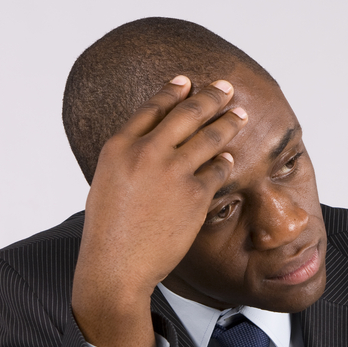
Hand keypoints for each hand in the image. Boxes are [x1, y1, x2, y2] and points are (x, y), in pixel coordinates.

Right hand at [71, 75, 247, 346]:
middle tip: (225, 87)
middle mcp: (147, 152)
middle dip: (210, 96)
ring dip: (228, 122)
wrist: (117, 265)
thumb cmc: (109, 230)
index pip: (152, 108)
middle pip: (186, 113)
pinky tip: (229, 156)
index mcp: (119, 147)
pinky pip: (218, 169)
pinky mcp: (195, 194)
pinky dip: (225, 160)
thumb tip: (156, 142)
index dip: (172, 91)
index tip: (187, 81)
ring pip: (209, 136)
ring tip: (240, 114)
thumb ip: (130, 157)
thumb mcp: (108, 182)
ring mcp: (173, 172)